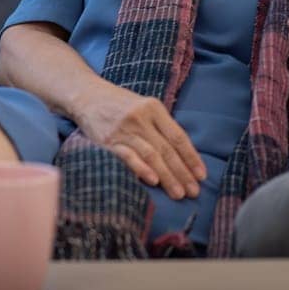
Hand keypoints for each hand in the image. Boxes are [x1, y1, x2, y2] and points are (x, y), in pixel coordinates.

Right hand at [72, 81, 206, 199]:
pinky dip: (141, 169)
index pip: (178, 136)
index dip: (191, 157)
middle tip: (193, 192)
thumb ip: (161, 127)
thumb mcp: (145, 107)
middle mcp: (140, 118)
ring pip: (150, 155)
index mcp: (154, 108)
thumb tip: (183, 156)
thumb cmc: (121, 105)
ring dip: (166, 176)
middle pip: (166, 149)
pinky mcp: (107, 141)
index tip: (201, 175)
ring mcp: (123, 130)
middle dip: (182, 172)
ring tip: (178, 193)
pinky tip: (152, 181)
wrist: (86, 96)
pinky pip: (127, 157)